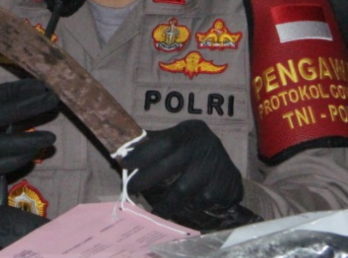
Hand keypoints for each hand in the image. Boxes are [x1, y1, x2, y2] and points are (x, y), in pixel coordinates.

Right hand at [0, 79, 57, 180]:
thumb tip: (27, 91)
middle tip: (52, 100)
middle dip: (32, 107)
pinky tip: (36, 149)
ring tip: (51, 137)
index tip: (41, 85)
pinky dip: (22, 157)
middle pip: (4, 115)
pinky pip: (5, 164)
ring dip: (31, 140)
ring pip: (6, 145)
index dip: (21, 90)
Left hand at [122, 120, 252, 230]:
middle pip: (169, 167)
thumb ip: (152, 144)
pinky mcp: (222, 188)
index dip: (142, 153)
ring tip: (151, 212)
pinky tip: (182, 209)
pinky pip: (198, 203)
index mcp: (187, 134)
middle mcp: (201, 148)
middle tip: (129, 190)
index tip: (122, 162)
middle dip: (146, 179)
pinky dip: (187, 207)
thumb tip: (120, 153)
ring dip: (164, 203)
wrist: (227, 167)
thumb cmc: (193, 150)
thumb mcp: (177, 138)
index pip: (162, 142)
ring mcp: (213, 168)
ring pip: (183, 190)